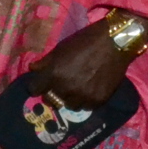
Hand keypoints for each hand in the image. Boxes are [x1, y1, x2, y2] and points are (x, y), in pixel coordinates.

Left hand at [28, 15, 147, 107]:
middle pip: (51, 100)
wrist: (115, 42)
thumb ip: (45, 61)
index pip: (35, 90)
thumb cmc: (85, 41)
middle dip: (53, 93)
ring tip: (77, 87)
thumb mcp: (61, 48)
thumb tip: (32, 69)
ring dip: (70, 98)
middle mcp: (66, 88)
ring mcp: (83, 96)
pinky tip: (89, 89)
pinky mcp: (98, 100)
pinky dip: (86, 100)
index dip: (37, 86)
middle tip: (61, 85)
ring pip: (69, 105)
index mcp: (54, 73)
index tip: (42, 84)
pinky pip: (86, 107)